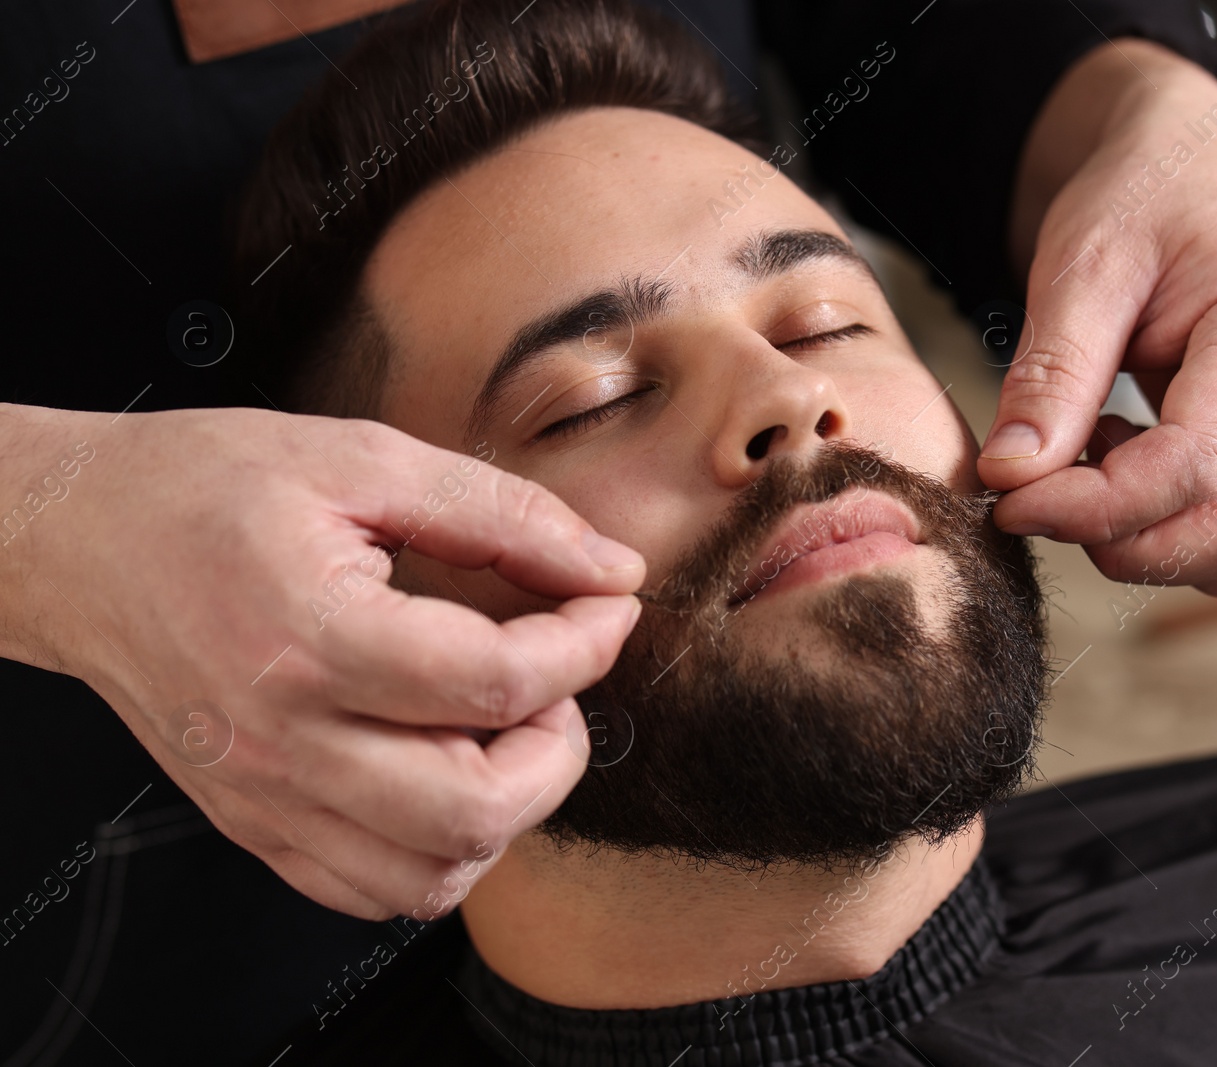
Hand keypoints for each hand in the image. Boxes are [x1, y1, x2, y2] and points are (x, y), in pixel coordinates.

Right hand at [0, 404, 644, 918]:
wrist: (78, 539)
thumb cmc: (206, 487)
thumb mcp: (363, 460)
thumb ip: (502, 515)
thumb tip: (609, 568)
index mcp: (311, 636)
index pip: (496, 682)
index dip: (586, 644)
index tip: (607, 606)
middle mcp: (284, 739)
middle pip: (475, 810)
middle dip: (559, 749)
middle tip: (556, 685)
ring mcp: (265, 796)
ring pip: (432, 875)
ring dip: (506, 810)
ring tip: (501, 729)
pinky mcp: (255, 823)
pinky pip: (372, 891)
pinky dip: (440, 851)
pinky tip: (447, 771)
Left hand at [979, 39, 1216, 595]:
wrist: (1189, 167)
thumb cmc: (1143, 197)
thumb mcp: (1081, 265)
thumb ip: (1052, 373)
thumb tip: (1010, 474)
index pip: (1196, 467)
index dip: (1095, 507)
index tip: (1009, 502)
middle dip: (1127, 541)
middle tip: (1038, 496)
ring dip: (1144, 536)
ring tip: (1084, 450)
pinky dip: (1162, 524)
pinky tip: (1115, 456)